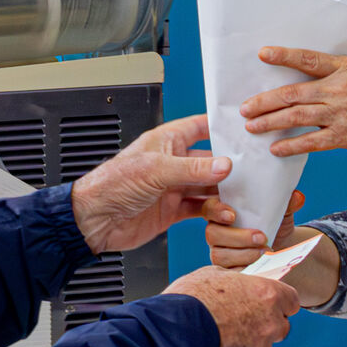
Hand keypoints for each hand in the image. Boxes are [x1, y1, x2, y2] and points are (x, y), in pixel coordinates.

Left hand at [71, 115, 230, 254]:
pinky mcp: (172, 210)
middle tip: (253, 171)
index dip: (221, 127)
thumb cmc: (111, 184)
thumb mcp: (156, 170)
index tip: (244, 130)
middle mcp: (172, 162)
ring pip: (208, 187)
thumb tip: (224, 165)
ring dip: (223, 194)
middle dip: (230, 166)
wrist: (94, 219)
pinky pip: (200, 209)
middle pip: (209, 160)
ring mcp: (173, 187)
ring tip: (238, 199)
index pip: (199, 126)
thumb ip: (193, 169)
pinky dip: (214, 213)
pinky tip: (224, 215)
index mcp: (166, 141)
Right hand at [165, 266, 298, 346]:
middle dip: (266, 322)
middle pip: (281, 325)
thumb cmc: (190, 303)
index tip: (269, 300)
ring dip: (250, 342)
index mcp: (267, 296)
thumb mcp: (212, 275)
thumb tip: (234, 281)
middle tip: (242, 317)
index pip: (292, 299)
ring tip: (223, 334)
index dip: (279, 300)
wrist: (173, 335)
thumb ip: (234, 280)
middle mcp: (270, 324)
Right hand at [203, 191, 303, 268]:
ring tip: (266, 253)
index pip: (209, 208)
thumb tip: (297, 197)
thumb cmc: (275, 225)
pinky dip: (245, 270)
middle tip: (262, 237)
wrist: (282, 249)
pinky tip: (260, 267)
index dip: (216, 211)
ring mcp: (219, 252)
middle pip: (212, 234)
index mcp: (223, 211)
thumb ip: (286, 203)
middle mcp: (216, 232)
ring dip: (244, 254)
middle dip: (238, 237)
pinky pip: (228, 274)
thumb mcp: (282, 212)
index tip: (232, 215)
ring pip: (219, 255)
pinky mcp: (226, 270)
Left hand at [238, 48, 346, 156]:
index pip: (308, 60)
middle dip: (265, 101)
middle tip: (244, 107)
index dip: (284, 56)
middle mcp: (340, 89)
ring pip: (298, 117)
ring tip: (252, 126)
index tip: (263, 54)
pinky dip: (292, 146)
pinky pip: (312, 142)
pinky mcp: (345, 136)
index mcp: (343, 68)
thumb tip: (297, 77)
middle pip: (294, 94)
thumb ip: (330, 74)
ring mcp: (342, 114)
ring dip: (271, 122)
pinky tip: (276, 148)